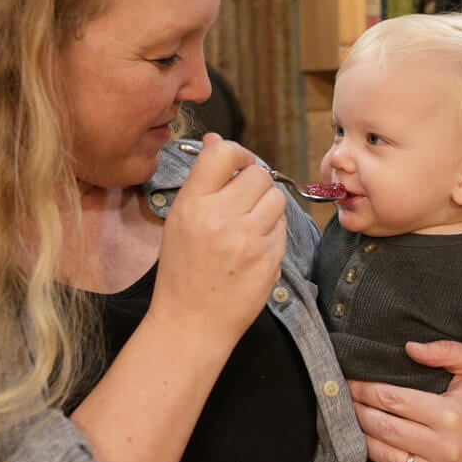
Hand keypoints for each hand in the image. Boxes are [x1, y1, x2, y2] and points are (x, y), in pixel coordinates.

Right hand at [151, 133, 286, 346]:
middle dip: (254, 184)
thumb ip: (202, 180)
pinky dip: (272, 232)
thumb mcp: (179, 220)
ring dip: (267, 206)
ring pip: (276, 198)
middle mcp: (221, 217)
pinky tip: (254, 247)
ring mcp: (248, 239)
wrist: (191, 321)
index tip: (238, 167)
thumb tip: (217, 140)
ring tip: (249, 224)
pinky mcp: (270, 259)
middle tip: (243, 201)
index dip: (238, 154)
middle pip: (259, 174)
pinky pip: (282, 227)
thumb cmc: (182, 270)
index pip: (224, 153)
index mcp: (193, 204)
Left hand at [348, 341, 461, 461]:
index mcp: (448, 414)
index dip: (366, 390)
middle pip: (384, 428)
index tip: (349, 382)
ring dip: (360, 439)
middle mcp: (441, 446)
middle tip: (342, 399)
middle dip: (357, 411)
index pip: (393, 400)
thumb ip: (446, 352)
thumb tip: (409, 348)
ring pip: (385, 457)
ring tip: (348, 422)